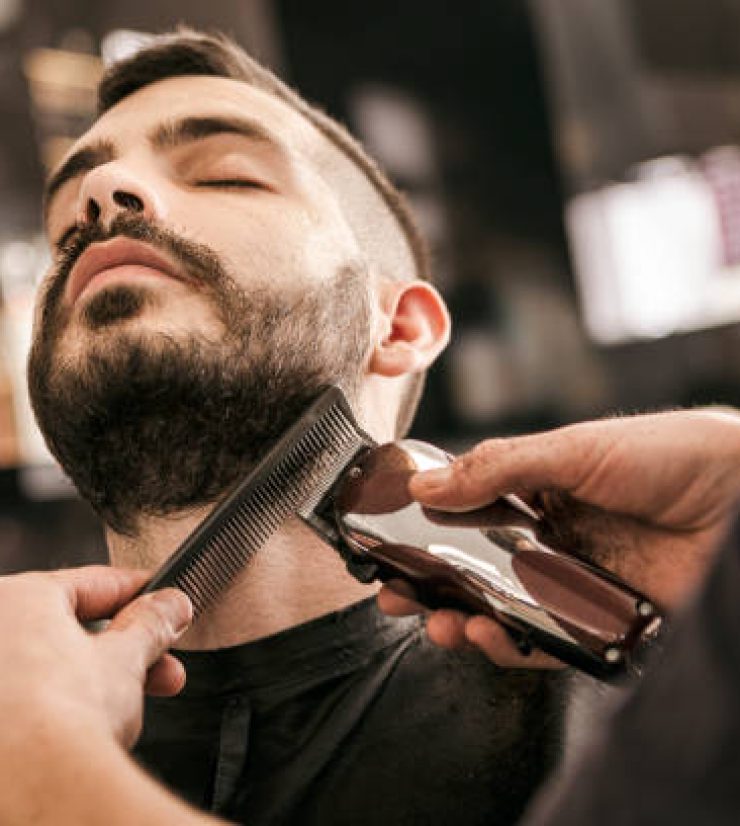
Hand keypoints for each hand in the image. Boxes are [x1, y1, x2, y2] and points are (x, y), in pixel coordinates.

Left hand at [0, 565, 191, 748]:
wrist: (33, 790)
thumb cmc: (62, 718)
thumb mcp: (126, 658)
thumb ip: (151, 623)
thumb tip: (168, 606)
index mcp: (15, 598)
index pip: (92, 583)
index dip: (139, 594)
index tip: (162, 604)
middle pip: (69, 629)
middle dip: (125, 650)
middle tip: (159, 660)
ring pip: (47, 665)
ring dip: (97, 679)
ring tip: (134, 699)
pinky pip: (27, 698)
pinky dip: (58, 705)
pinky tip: (89, 723)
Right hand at [379, 409, 739, 665]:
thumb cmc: (669, 456)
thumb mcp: (574, 448)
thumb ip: (498, 466)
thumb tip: (424, 485)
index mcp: (537, 491)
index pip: (464, 515)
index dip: (422, 532)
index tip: (386, 545)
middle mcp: (549, 539)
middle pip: (474, 570)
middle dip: (430, 587)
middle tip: (395, 596)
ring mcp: (573, 582)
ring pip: (502, 611)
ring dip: (462, 621)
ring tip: (437, 622)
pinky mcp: (602, 621)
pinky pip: (547, 643)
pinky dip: (511, 646)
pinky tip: (485, 635)